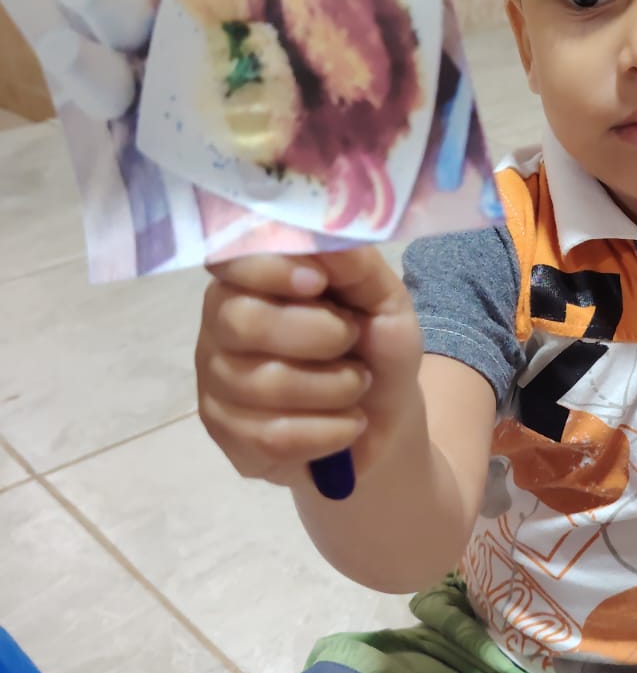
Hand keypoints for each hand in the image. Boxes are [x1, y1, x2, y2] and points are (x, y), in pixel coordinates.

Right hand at [196, 248, 422, 488]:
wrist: (384, 418)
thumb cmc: (376, 345)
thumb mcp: (383, 298)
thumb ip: (355, 264)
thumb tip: (326, 237)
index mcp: (253, 279)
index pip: (232, 260)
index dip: (271, 270)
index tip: (319, 283)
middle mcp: (221, 324)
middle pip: (242, 321)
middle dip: (317, 334)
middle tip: (351, 341)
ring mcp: (216, 382)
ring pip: (262, 384)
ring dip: (334, 388)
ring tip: (357, 385)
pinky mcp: (225, 435)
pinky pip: (273, 435)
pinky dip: (330, 431)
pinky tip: (348, 423)